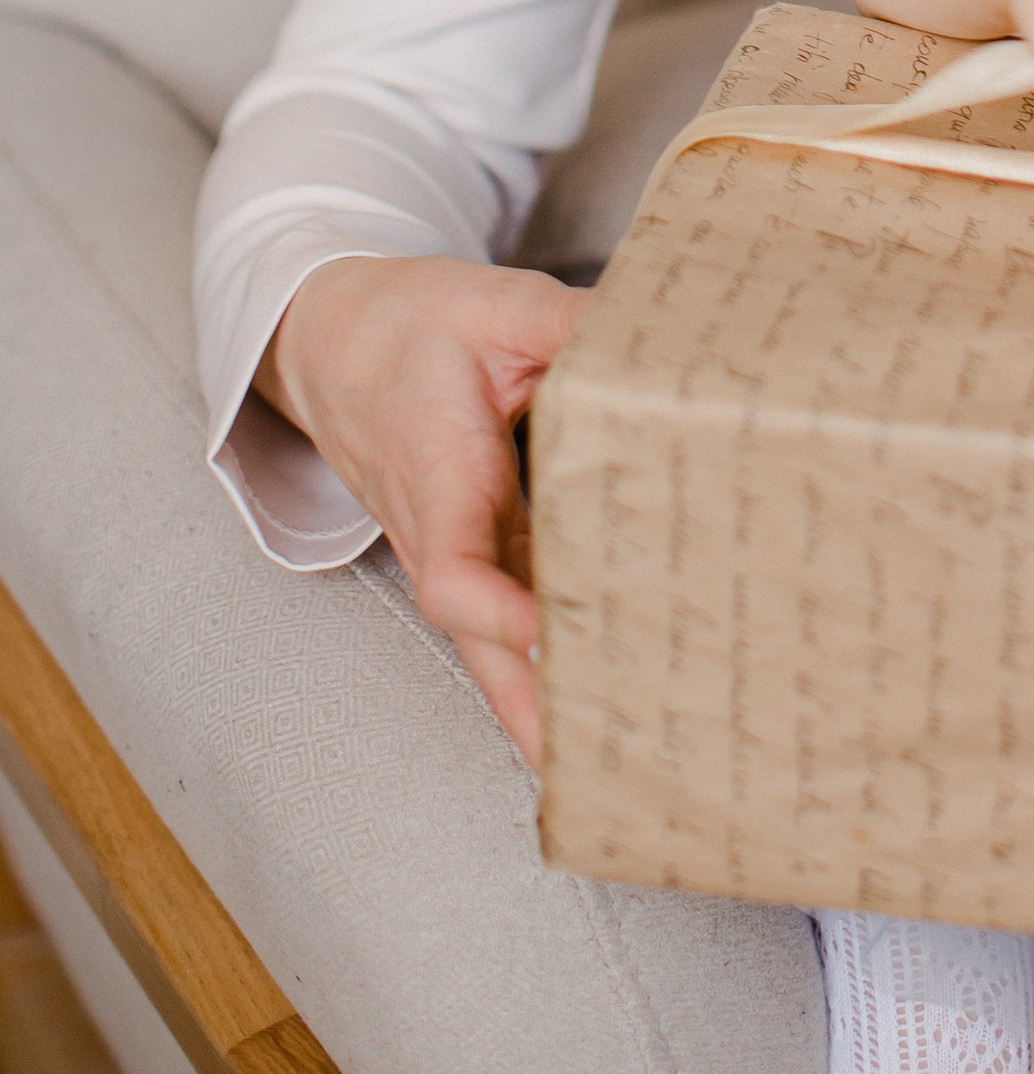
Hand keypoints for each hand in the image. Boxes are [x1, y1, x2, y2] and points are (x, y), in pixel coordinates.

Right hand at [260, 254, 585, 766]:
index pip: (455, 573)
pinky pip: (505, 630)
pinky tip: (605, 712)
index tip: (556, 639)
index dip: (502, 616)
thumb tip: (661, 344)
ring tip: (627, 770)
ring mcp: (454, 557)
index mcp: (441, 477)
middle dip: (543, 713)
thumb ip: (572, 324)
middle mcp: (440, 537)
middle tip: (621, 760)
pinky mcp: (473, 555)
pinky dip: (547, 676)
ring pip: (496, 657)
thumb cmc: (412, 325)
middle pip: (484, 651)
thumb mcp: (494, 303)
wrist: (333, 342)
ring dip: (549, 714)